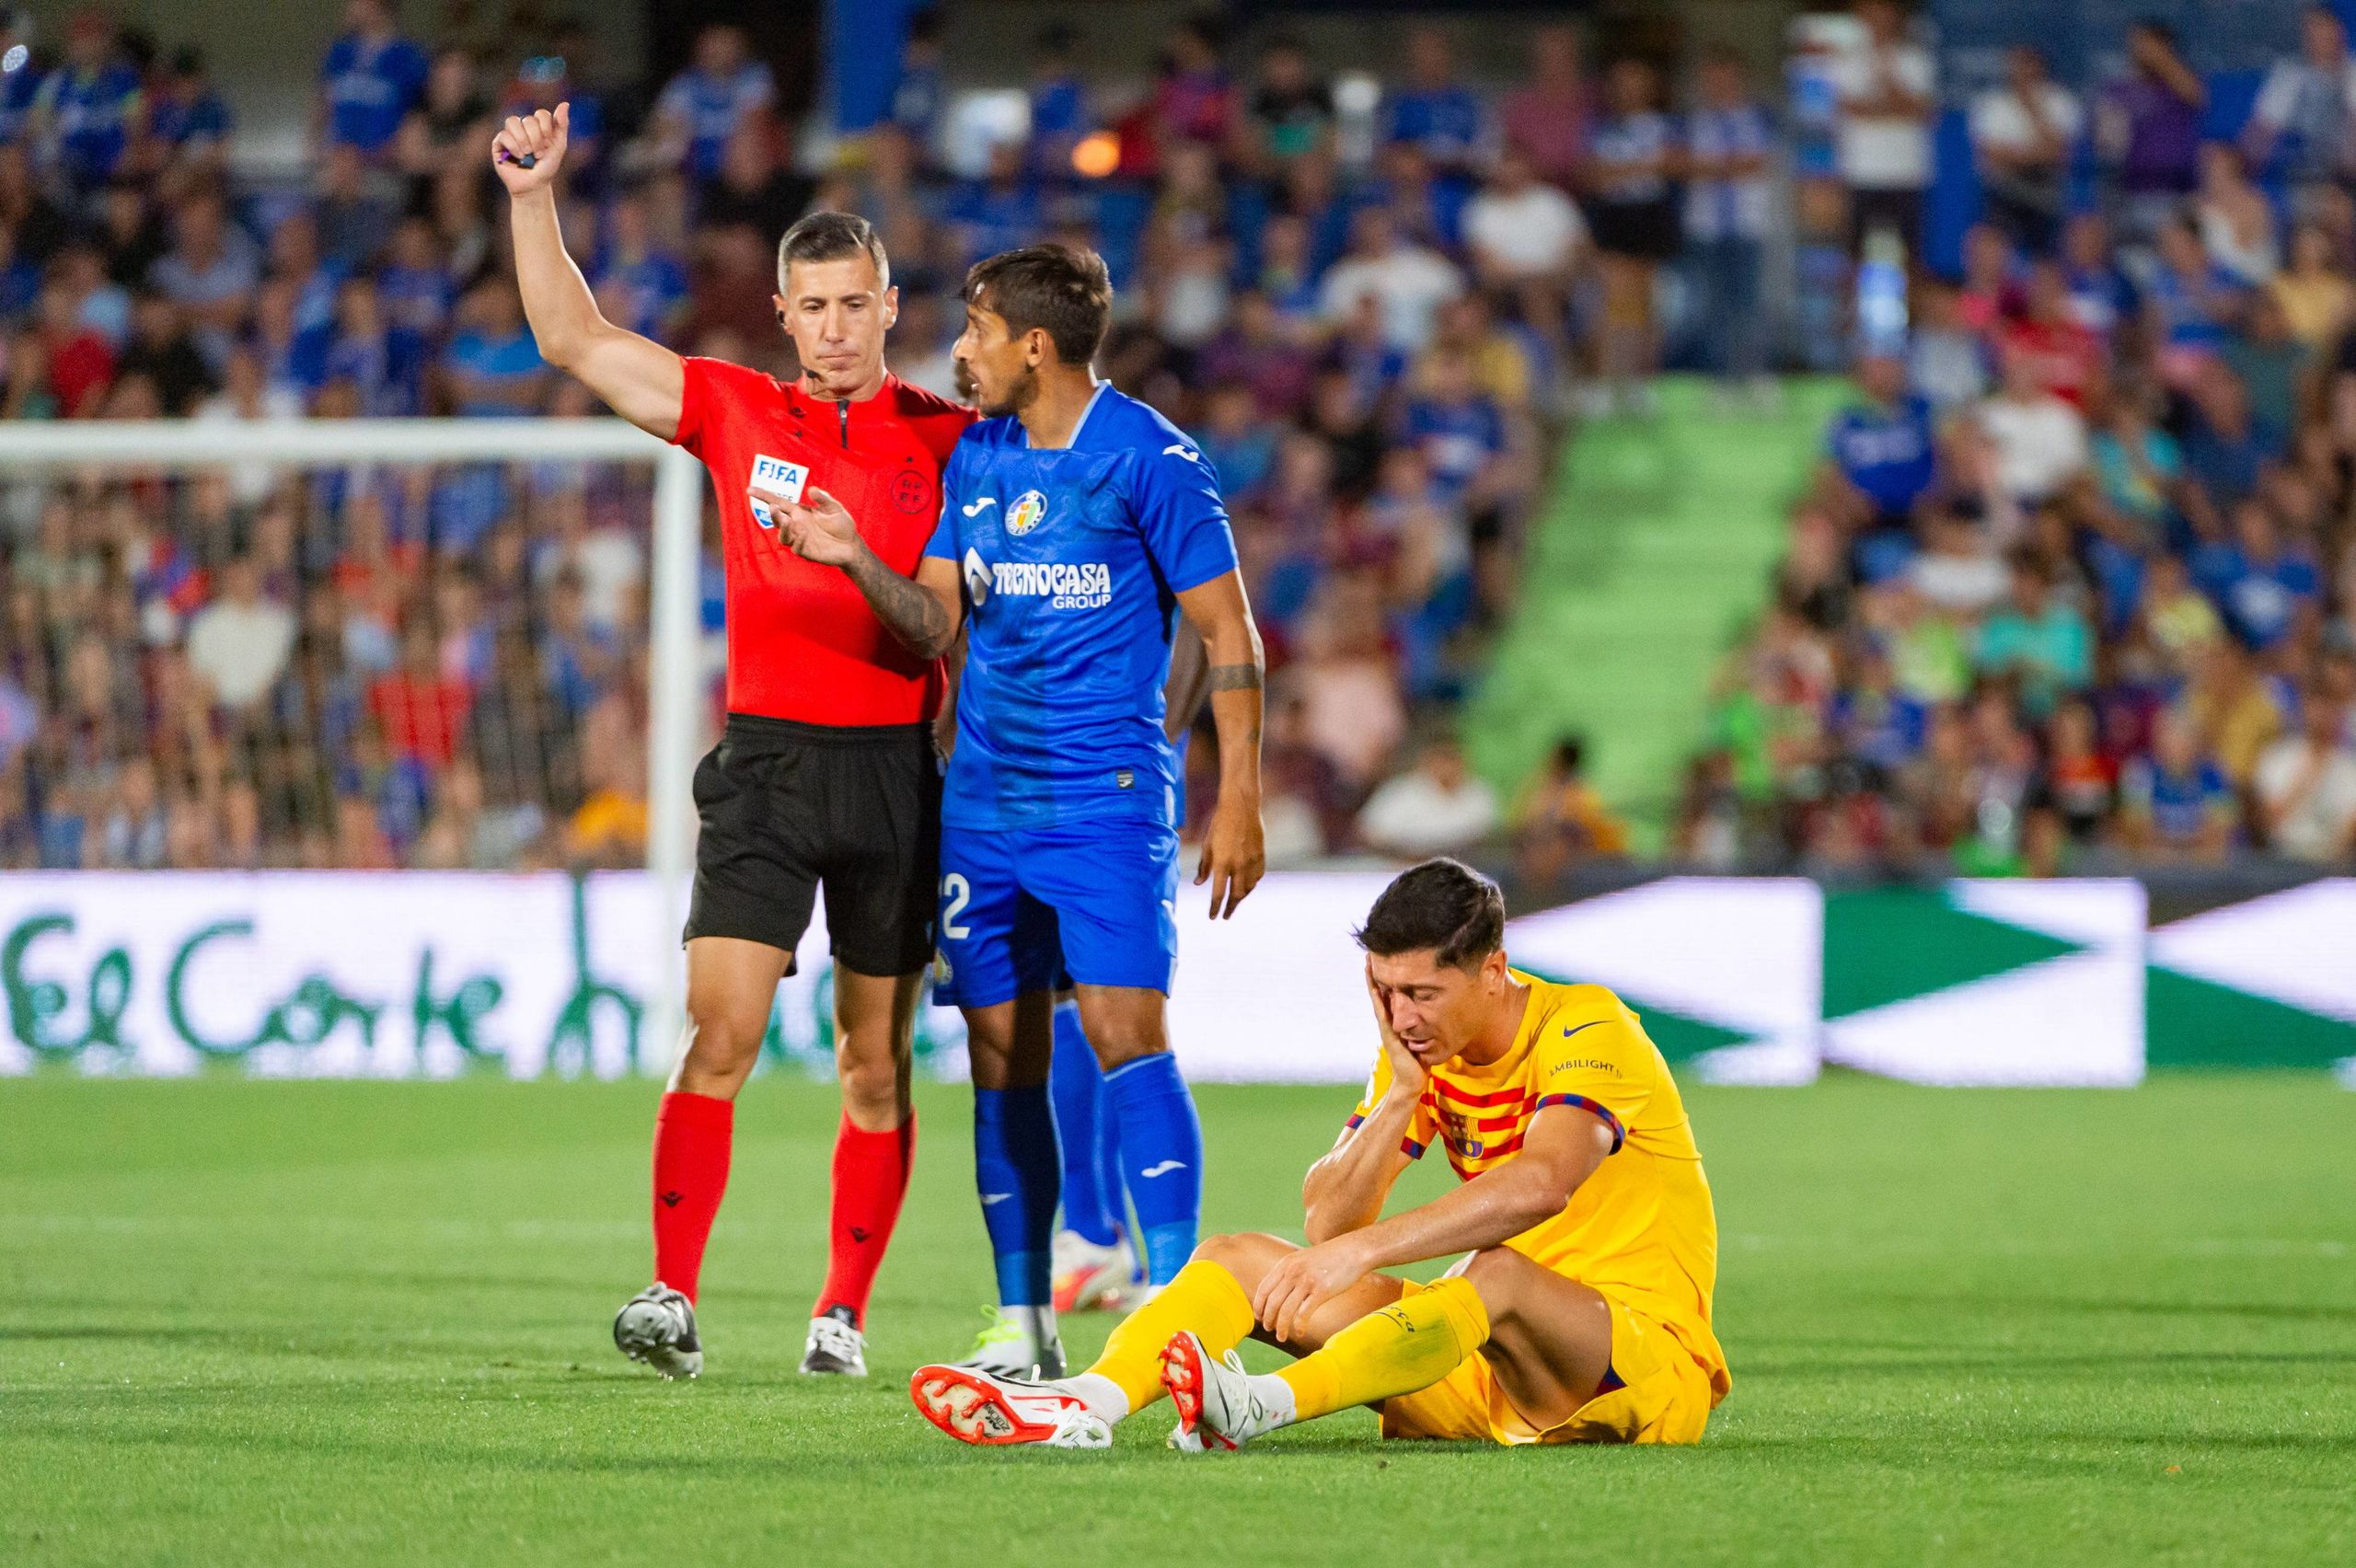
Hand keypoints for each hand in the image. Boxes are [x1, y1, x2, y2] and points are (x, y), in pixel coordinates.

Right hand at [492, 103, 568, 194]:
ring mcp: (510, 134)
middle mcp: (524, 127)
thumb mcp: (559, 146)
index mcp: (539, 126)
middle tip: (538, 154)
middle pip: (528, 119)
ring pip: (512, 121)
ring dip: (523, 140)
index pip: (541, 114)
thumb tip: (565, 103)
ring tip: (527, 154)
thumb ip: (562, 125)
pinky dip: (513, 146)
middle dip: (536, 138)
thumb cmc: (547, 167)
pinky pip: (503, 135)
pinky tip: (519, 157)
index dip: (545, 127)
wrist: (534, 186)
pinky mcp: (499, 143)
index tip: (548, 143)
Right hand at [757, 484, 862, 567]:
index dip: (764, 496)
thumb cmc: (842, 525)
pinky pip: (796, 548)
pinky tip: (804, 534)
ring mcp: (800, 540)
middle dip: (773, 514)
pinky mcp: (807, 552)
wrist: (852, 545)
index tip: (750, 489)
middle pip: (777, 520)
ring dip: (783, 529)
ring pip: (783, 536)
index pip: (779, 503)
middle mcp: (797, 526)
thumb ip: (824, 499)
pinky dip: (798, 541)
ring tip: (788, 521)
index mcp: (800, 513)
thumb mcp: (835, 508)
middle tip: (773, 507)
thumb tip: (812, 489)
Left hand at [1193, 794, 1264, 918]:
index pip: (1217, 894)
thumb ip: (1204, 866)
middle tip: (1226, 916)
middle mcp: (1238, 865)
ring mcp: (1251, 861)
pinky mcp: (1261, 856)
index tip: (1212, 917)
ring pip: (1248, 888)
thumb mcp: (1207, 845)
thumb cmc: (1220, 824)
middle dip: (1230, 908)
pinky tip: (1247, 886)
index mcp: (1222, 863)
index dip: (1214, 908)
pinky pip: (1257, 877)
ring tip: (1235, 902)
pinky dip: (1252, 884)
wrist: (1241, 807)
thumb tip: (1199, 883)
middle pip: (1235, 896)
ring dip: (1241, 897)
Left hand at [1252, 1233, 1375, 1345]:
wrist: (1353, 1250)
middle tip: (1269, 1329)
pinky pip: (1304, 1314)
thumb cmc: (1331, 1257)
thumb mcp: (1303, 1258)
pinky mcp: (1321, 1291)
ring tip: (1281, 1336)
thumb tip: (1279, 1292)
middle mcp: (1293, 1272)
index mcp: (1286, 1263)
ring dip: (1281, 1327)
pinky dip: (1299, 1326)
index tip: (1259, 1317)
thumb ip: (1290, 1272)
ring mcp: (1307, 1281)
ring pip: (1285, 1311)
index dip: (1258, 1305)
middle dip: (1268, 1319)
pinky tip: (1300, 1332)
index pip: (1263, 1288)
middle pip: (1272, 1302)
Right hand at [1366, 959, 1427, 1099]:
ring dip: (1372, 982)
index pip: (1389, 996)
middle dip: (1375, 975)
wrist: (1411, 1081)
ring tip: (1368, 964)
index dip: (1385, 980)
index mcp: (1396, 1022)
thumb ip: (1425, 1028)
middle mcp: (1389, 1022)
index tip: (1382, 962)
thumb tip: (1437, 1016)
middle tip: (1370, 955)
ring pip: (1378, 999)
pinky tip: (1376, 987)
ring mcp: (1387, 1027)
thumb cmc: (1419, 1062)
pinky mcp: (1389, 1034)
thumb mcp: (1423, 1039)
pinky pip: (1382, 1012)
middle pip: (1380, 993)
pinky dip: (1378, 998)